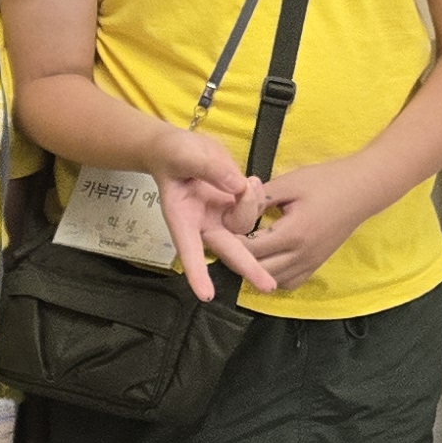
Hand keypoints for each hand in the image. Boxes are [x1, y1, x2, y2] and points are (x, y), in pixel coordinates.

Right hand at [152, 128, 276, 302]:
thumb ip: (210, 169)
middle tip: (268, 286)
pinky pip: (254, 210)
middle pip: (228, 249)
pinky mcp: (234, 207)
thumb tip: (237, 185)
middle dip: (249, 267)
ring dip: (252, 205)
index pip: (188, 249)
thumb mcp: (185, 155)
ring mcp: (220, 218)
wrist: (180, 147)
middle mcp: (203, 224)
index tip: (206, 295)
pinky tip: (250, 182)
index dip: (197, 272)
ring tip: (247, 181)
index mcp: (182, 218)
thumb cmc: (173, 154)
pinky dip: (256, 196)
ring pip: (246, 225)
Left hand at [243, 152, 389, 293]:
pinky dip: (274, 276)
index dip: (231, 242)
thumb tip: (232, 210)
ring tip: (247, 249)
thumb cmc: (326, 181)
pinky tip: (268, 259)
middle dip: (238, 259)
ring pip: (273, 281)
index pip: (249, 251)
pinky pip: (290, 282)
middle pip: (258, 272)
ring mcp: (311, 263)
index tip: (222, 229)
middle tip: (229, 240)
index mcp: (293, 234)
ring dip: (256, 270)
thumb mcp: (288, 183)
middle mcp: (302, 255)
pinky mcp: (317, 264)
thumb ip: (258, 199)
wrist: (363, 188)